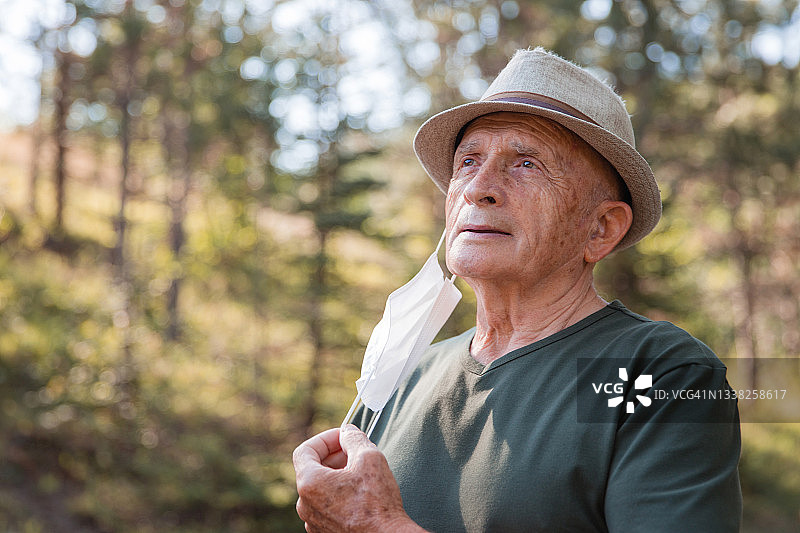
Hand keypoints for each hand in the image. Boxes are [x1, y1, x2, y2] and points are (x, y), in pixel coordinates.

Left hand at [293, 424, 422, 531]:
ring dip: (337, 475)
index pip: (305, 450)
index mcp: (309, 484)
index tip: (342, 437)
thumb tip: (347, 432)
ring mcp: (314, 521)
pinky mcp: (325, 532)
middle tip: (355, 451)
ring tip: (361, 471)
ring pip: (321, 488)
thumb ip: (353, 438)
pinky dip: (339, 494)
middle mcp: (305, 505)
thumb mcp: (369, 457)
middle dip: (334, 455)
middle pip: (313, 469)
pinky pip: (327, 506)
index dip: (325, 439)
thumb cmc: (378, 504)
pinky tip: (360, 492)